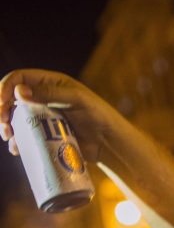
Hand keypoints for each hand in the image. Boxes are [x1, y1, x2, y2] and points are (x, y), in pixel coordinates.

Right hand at [0, 69, 118, 161]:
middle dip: (2, 110)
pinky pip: (26, 136)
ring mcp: (44, 116)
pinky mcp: (46, 134)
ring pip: (16, 118)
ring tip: (9, 138)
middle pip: (12, 99)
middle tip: (3, 125)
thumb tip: (19, 92)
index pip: (19, 78)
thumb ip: (50, 94)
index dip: (5, 88)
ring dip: (7, 127)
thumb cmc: (98, 116)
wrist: (109, 142)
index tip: (0, 104)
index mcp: (50, 83)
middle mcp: (43, 98)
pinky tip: (17, 149)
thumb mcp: (77, 100)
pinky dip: (18, 142)